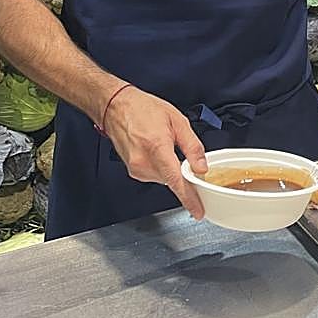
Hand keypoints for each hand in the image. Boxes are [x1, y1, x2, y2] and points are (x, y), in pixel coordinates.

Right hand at [105, 86, 207, 219]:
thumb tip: (201, 167)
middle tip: (187, 157)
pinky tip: (158, 150)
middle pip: (172, 180)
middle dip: (184, 174)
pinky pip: (155, 175)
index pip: (176, 181)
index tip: (198, 210)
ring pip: (164, 179)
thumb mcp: (177, 121)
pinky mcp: (133, 171)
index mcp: (157, 148)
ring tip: (166, 145)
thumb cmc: (143, 109)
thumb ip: (192, 147)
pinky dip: (162, 167)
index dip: (189, 198)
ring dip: (171, 169)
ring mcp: (135, 168)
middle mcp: (143, 162)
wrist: (116, 106)